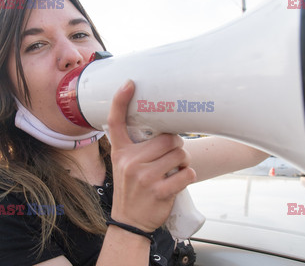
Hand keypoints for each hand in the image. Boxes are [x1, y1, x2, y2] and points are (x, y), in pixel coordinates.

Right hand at [107, 80, 196, 232]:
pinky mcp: (159, 191)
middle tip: (172, 156)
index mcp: (121, 152)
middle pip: (168, 138)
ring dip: (184, 162)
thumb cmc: (132, 190)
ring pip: (180, 154)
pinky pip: (187, 173)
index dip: (121, 100)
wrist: (129, 223)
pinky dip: (188, 176)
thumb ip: (136, 148)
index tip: (130, 83)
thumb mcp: (124, 166)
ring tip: (175, 169)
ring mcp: (144, 177)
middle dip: (176, 146)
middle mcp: (130, 162)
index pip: (116, 121)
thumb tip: (163, 130)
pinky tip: (179, 180)